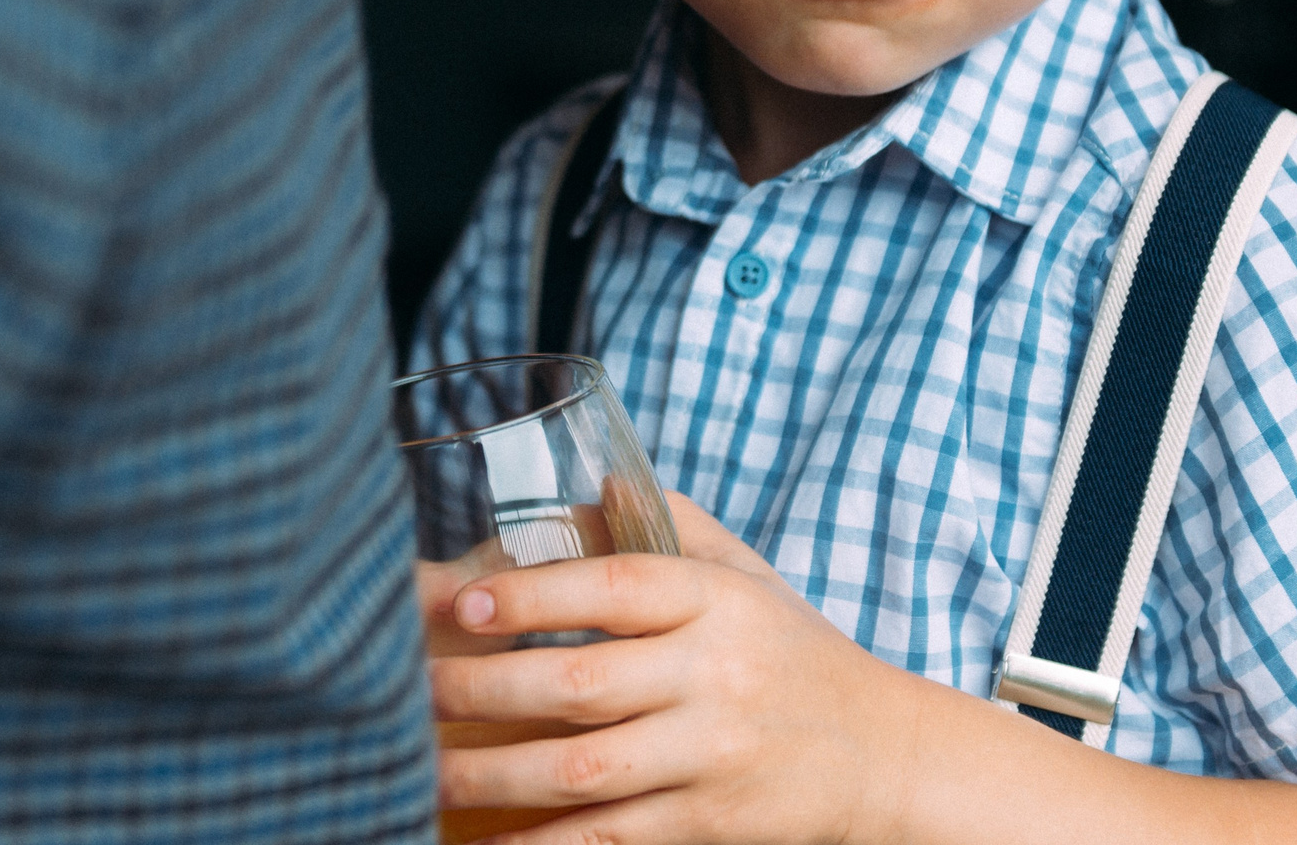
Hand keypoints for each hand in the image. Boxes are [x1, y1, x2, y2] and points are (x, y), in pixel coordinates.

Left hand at [429, 492, 923, 843]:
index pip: (616, 588)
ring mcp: (713, 754)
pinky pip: (610, 840)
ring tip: (422, 767)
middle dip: (482, 691)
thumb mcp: (742, 570)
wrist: (883, 754)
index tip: (462, 602)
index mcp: (715, 599)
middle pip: (581, 685)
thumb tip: (577, 487)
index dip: (532, 594)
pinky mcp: (709, 823)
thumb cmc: (788, 649)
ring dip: (492, 773)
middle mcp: (715, 674)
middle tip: (412, 691)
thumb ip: (660, 524)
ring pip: (584, 770)